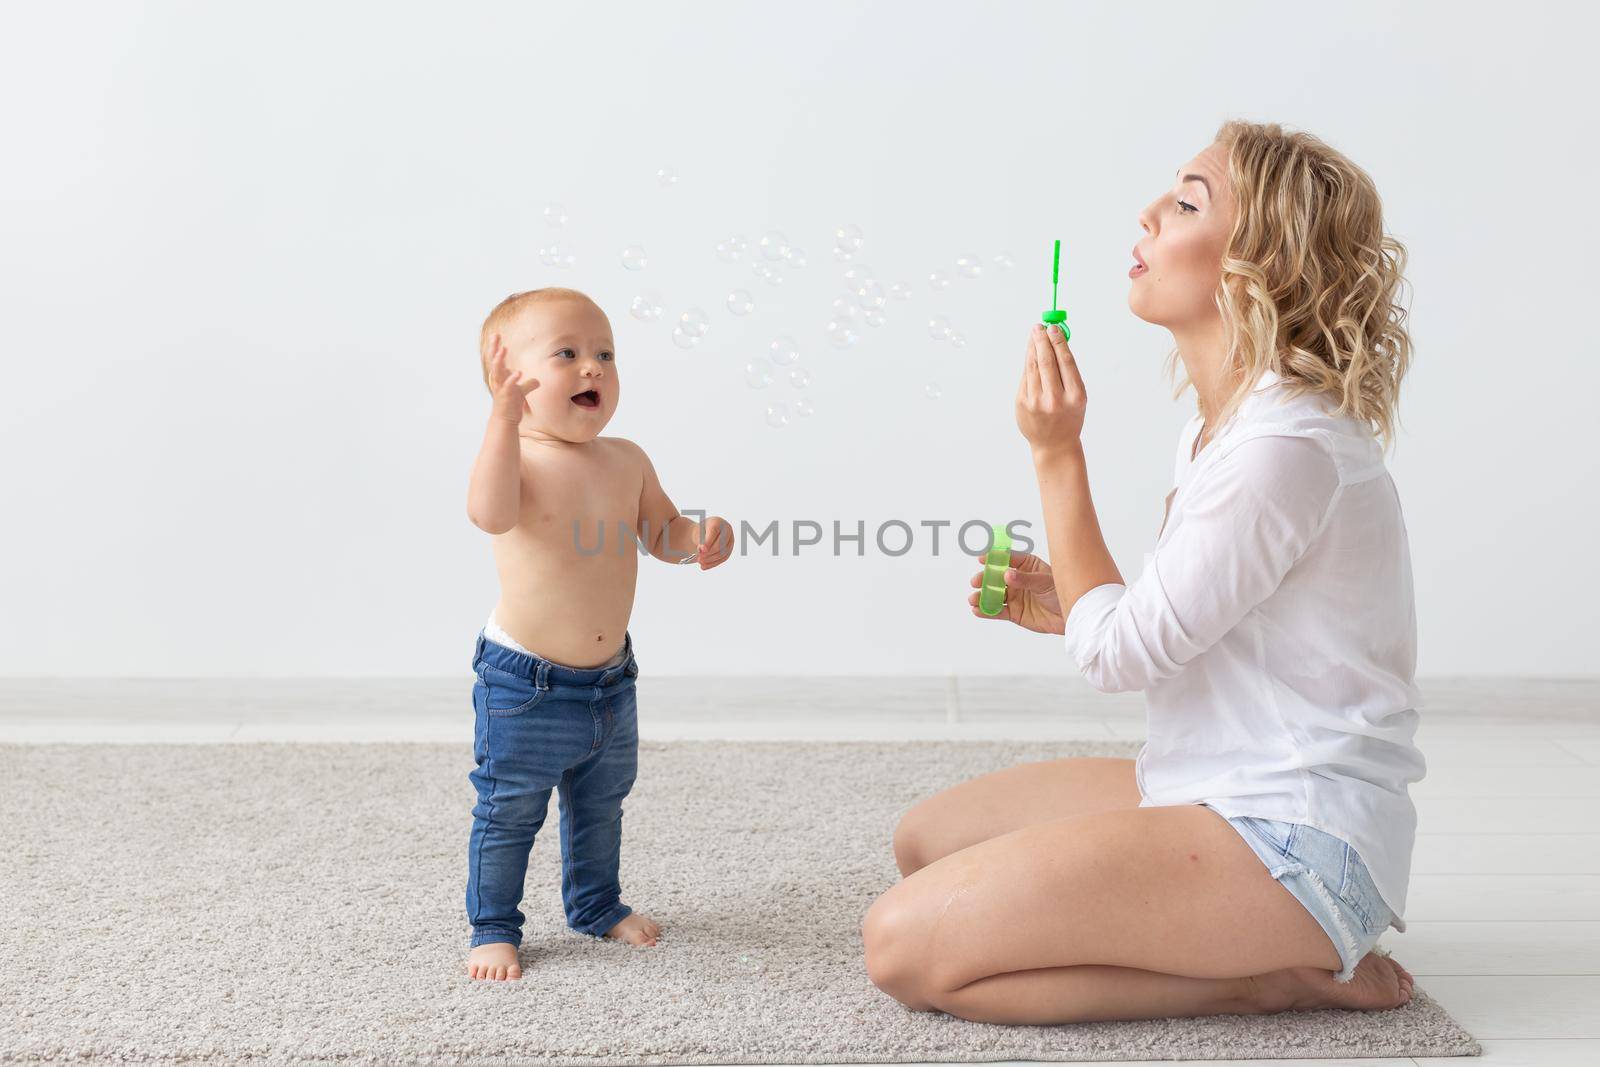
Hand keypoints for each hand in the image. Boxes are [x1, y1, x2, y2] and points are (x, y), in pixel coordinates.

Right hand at [486, 333, 539, 424]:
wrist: (506, 420)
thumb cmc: (511, 404)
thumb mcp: (520, 392)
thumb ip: (529, 384)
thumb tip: (537, 381)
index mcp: (499, 376)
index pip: (495, 358)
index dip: (495, 347)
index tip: (496, 334)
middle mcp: (497, 380)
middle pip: (494, 361)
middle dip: (494, 348)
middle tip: (495, 335)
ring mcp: (500, 388)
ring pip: (497, 372)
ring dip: (499, 360)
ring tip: (503, 349)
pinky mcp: (505, 397)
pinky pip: (508, 386)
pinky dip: (512, 379)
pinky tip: (518, 372)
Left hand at [692, 515, 733, 569]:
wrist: (704, 535)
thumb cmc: (699, 532)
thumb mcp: (697, 534)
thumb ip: (700, 540)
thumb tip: (703, 550)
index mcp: (718, 522)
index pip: (714, 531)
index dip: (708, 541)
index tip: (700, 550)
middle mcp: (727, 530)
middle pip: (721, 543)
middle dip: (709, 553)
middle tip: (698, 558)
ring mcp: (730, 540)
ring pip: (723, 553)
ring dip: (710, 559)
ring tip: (699, 561)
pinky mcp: (729, 550)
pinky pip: (723, 559)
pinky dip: (713, 563)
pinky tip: (703, 566)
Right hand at [967, 550, 1064, 634]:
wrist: (1071, 615)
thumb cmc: (1062, 593)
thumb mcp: (1044, 582)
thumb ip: (1025, 579)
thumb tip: (1007, 575)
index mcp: (1027, 565)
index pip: (1007, 558)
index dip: (993, 558)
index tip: (982, 558)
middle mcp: (1017, 580)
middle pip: (996, 577)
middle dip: (984, 579)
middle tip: (976, 581)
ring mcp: (1015, 596)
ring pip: (994, 594)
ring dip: (982, 596)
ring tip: (973, 599)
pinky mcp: (1014, 613)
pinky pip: (997, 611)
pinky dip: (986, 611)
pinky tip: (977, 610)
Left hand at [1015, 322, 1085, 454]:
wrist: (1054, 445)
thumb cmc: (1069, 416)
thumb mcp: (1078, 397)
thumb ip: (1068, 372)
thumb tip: (1057, 340)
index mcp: (1075, 396)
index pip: (1065, 361)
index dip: (1058, 341)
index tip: (1053, 327)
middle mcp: (1055, 399)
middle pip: (1046, 361)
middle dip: (1042, 340)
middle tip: (1039, 327)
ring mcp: (1036, 402)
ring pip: (1032, 366)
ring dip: (1032, 347)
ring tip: (1034, 335)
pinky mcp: (1022, 403)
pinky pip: (1025, 377)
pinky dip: (1028, 363)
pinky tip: (1030, 353)